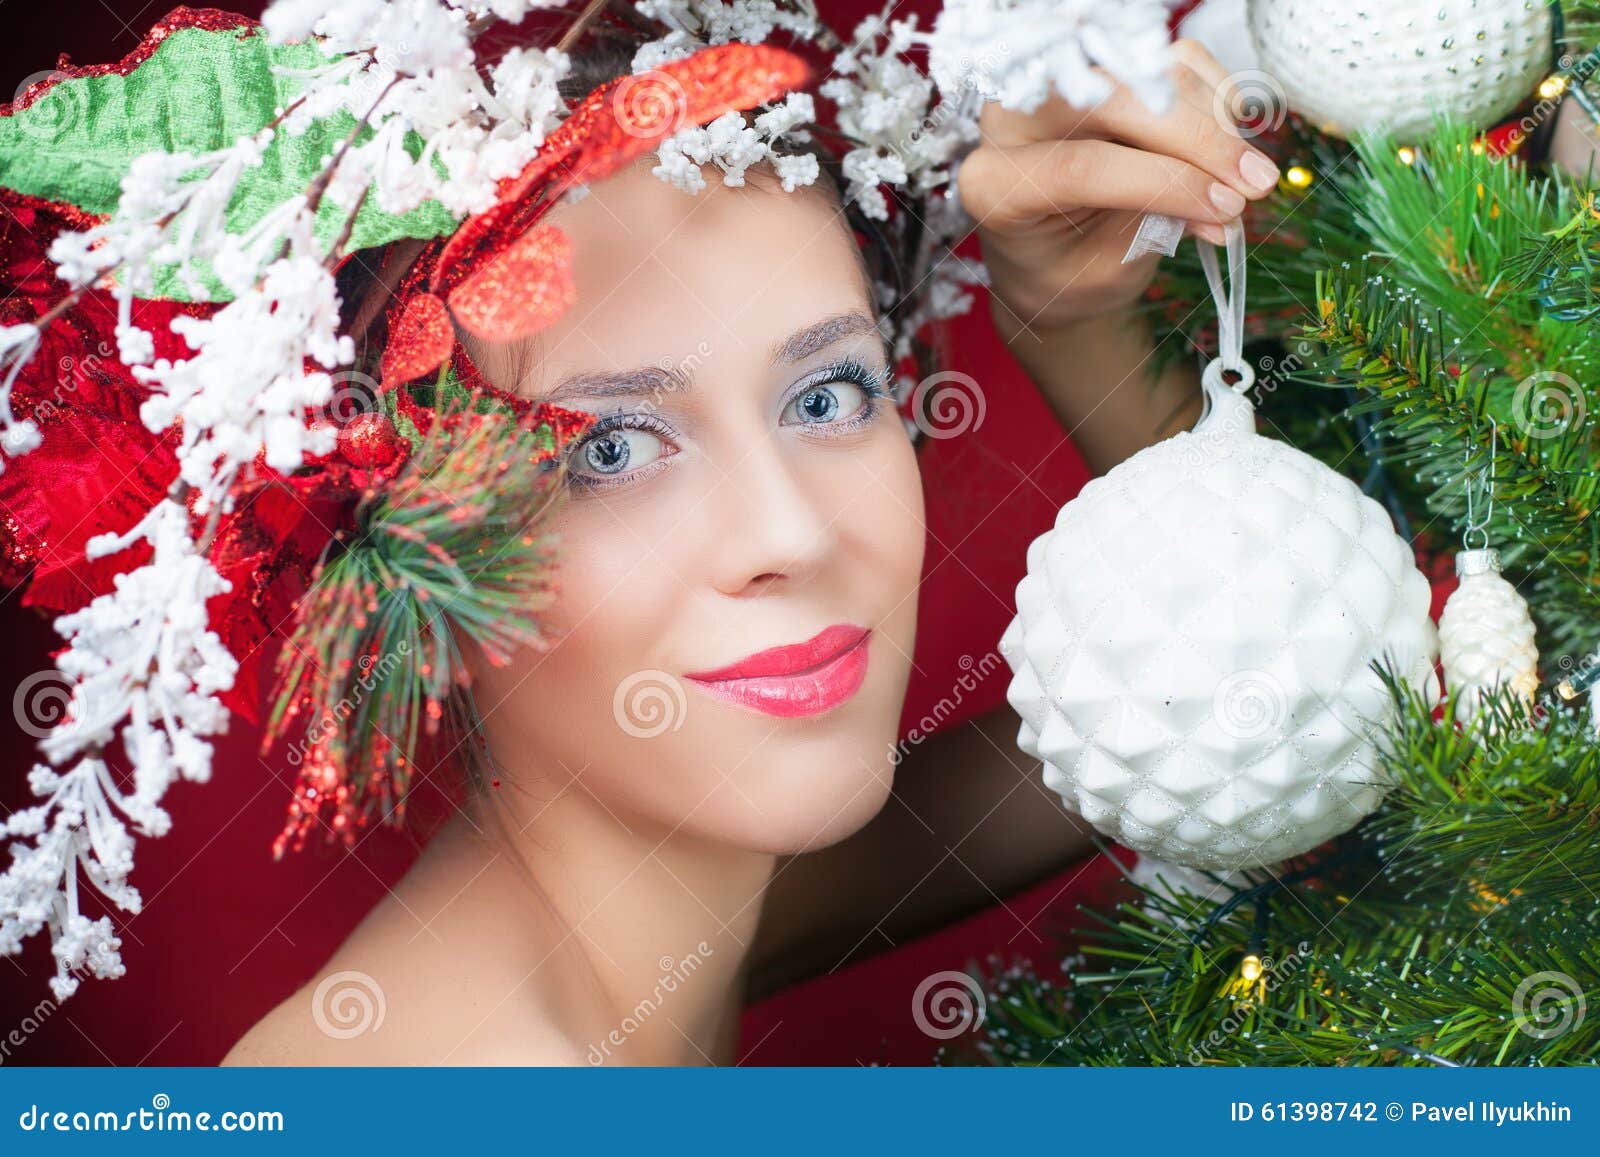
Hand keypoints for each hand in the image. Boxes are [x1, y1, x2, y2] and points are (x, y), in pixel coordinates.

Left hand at [957, 40, 1277, 334]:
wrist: (1056, 264)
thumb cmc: (1070, 273)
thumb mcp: (1106, 271)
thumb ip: (1154, 230)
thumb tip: (1226, 202)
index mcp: (994, 182)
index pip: (1081, 166)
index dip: (1163, 183)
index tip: (1226, 207)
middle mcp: (1015, 120)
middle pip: (1117, 101)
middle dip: (1197, 141)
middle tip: (1255, 185)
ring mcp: (1061, 86)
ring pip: (1153, 73)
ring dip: (1214, 123)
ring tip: (1245, 182)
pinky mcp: (1104, 70)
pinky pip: (1174, 62)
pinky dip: (1216, 100)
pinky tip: (1229, 150)